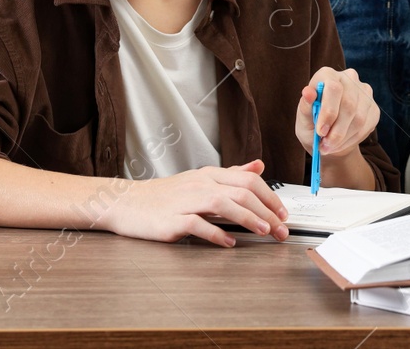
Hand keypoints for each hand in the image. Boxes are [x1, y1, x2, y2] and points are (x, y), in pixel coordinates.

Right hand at [104, 160, 288, 245]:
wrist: (126, 202)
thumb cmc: (165, 195)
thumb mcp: (200, 179)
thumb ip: (231, 174)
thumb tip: (259, 165)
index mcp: (209, 174)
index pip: (248, 179)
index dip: (270, 196)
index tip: (283, 213)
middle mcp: (200, 184)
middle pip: (242, 192)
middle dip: (267, 211)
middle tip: (281, 229)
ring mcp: (186, 201)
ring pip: (225, 204)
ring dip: (249, 219)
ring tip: (264, 232)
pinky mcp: (172, 220)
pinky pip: (198, 225)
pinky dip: (217, 234)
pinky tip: (229, 243)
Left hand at [296, 66, 379, 159]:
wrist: (328, 136)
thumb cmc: (312, 123)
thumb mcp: (303, 119)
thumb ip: (306, 107)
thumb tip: (308, 92)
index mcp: (327, 74)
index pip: (334, 88)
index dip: (329, 111)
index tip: (321, 132)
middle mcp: (348, 78)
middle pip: (349, 104)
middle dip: (337, 131)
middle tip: (325, 145)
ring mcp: (364, 92)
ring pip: (359, 118)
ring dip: (344, 138)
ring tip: (330, 146)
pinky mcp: (373, 107)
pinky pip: (366, 126)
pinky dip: (353, 139)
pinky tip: (341, 143)